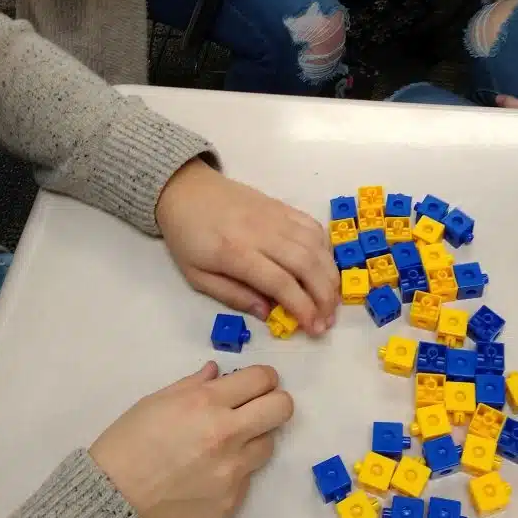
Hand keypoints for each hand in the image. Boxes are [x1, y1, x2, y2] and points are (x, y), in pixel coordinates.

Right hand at [90, 362, 292, 517]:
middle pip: (283, 407)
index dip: (263, 378)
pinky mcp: (233, 500)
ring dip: (254, 438)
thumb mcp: (154, 403)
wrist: (111, 506)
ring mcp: (233, 470)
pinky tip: (207, 473)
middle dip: (274, 402)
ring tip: (225, 444)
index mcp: (206, 403)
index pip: (262, 378)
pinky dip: (235, 470)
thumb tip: (218, 372)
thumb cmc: (126, 446)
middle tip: (255, 408)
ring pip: (270, 443)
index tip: (255, 384)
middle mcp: (227, 434)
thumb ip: (192, 385)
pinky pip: (248, 476)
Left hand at [156, 159, 338, 335]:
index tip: (314, 328)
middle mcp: (262, 233)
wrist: (185, 189)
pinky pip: (313, 225)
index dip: (303, 307)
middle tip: (328, 319)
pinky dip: (326, 248)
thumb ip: (233, 296)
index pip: (280, 283)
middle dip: (324, 296)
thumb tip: (268, 314)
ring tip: (332, 299)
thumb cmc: (187, 237)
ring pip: (316, 245)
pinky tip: (325, 267)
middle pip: (306, 264)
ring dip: (330, 274)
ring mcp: (275, 216)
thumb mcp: (197, 276)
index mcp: (236, 253)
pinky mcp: (282, 206)